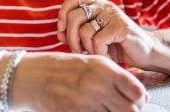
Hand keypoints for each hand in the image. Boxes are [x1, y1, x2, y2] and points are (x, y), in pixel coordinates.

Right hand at [10, 52, 147, 111]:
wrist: (29, 77)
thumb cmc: (61, 67)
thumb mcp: (89, 62)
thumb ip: (113, 76)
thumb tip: (138, 93)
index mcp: (103, 68)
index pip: (138, 92)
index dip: (141, 99)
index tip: (138, 101)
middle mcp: (96, 86)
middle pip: (130, 110)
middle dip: (131, 111)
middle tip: (124, 108)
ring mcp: (84, 103)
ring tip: (106, 108)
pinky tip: (93, 110)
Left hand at [57, 0, 157, 68]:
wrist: (145, 52)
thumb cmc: (118, 45)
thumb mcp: (95, 36)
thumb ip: (78, 32)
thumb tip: (60, 34)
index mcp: (96, 5)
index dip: (63, 12)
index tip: (63, 31)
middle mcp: (104, 6)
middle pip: (74, 16)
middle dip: (71, 38)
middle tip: (78, 49)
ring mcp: (113, 16)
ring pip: (84, 30)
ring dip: (86, 48)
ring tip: (96, 52)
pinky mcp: (121, 27)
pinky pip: (98, 41)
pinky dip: (99, 52)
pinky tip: (107, 54)